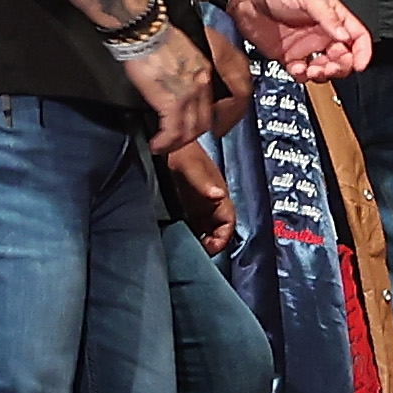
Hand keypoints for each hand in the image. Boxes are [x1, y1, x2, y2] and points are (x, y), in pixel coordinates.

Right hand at [120, 22, 226, 151]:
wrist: (144, 31)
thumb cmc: (152, 35)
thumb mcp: (175, 53)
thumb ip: (178, 72)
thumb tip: (168, 84)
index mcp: (203, 71)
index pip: (207, 105)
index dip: (198, 121)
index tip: (188, 128)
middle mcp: (201, 84)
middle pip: (203, 122)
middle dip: (189, 137)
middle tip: (175, 144)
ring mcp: (189, 95)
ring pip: (190, 130)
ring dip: (177, 143)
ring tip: (164, 147)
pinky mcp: (172, 102)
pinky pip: (173, 130)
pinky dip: (166, 142)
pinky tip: (157, 145)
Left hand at [165, 139, 237, 254]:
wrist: (164, 141)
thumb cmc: (180, 150)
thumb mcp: (192, 167)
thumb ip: (205, 183)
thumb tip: (219, 196)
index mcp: (218, 192)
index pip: (229, 221)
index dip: (223, 237)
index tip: (211, 247)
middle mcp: (211, 199)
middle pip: (218, 228)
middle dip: (212, 242)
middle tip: (198, 251)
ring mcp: (198, 202)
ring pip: (206, 226)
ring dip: (201, 237)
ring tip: (188, 245)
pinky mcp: (185, 202)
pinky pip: (193, 222)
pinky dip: (190, 231)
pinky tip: (179, 234)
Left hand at [234, 0, 370, 81]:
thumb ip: (328, 15)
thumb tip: (345, 36)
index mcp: (332, 16)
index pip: (357, 36)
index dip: (363, 51)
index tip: (360, 63)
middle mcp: (321, 33)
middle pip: (344, 57)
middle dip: (342, 66)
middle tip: (331, 66)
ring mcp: (305, 46)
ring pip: (325, 68)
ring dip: (323, 73)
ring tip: (314, 70)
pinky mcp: (288, 56)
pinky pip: (302, 73)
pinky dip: (303, 75)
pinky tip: (297, 68)